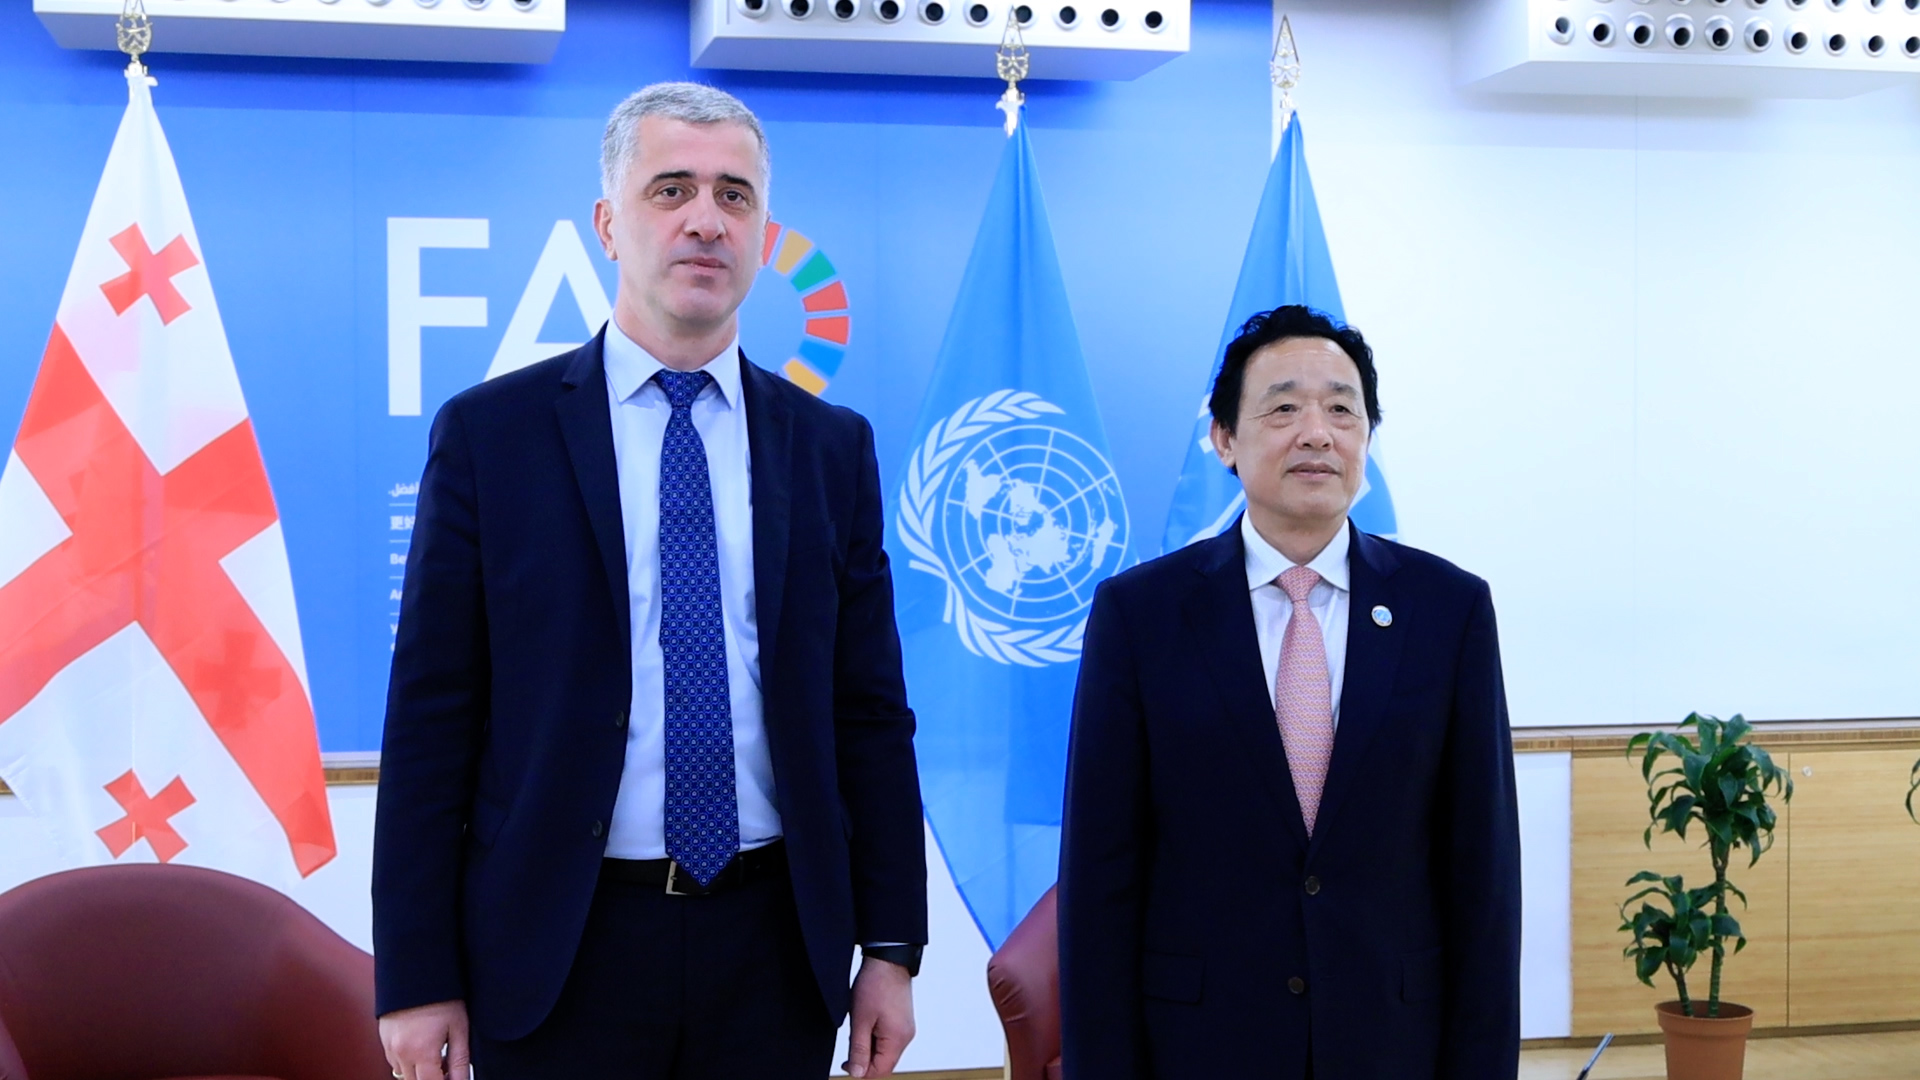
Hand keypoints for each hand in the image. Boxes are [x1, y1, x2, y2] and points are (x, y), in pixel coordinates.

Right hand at [380, 999, 470, 1079]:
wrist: (417, 969)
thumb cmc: (442, 996)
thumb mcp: (459, 1029)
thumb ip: (460, 1062)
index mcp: (421, 1052)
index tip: (453, 1077)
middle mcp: (400, 1054)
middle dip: (432, 1079)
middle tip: (449, 1067)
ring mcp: (389, 1047)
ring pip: (404, 1075)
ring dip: (420, 1073)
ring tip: (439, 1054)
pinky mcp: (383, 1039)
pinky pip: (395, 1062)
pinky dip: (410, 1062)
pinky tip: (424, 1046)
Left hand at [843, 955, 914, 1077]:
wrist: (888, 960)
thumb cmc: (875, 985)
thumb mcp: (860, 1020)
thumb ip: (858, 1050)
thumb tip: (857, 1073)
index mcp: (897, 1039)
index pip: (880, 1071)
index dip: (861, 1071)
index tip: (846, 1062)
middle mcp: (906, 1037)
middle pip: (884, 1063)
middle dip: (865, 1058)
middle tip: (851, 1041)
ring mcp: (906, 1029)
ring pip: (885, 1052)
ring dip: (869, 1047)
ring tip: (859, 1027)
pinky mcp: (903, 1022)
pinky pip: (889, 1040)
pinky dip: (875, 1038)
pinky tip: (867, 1024)